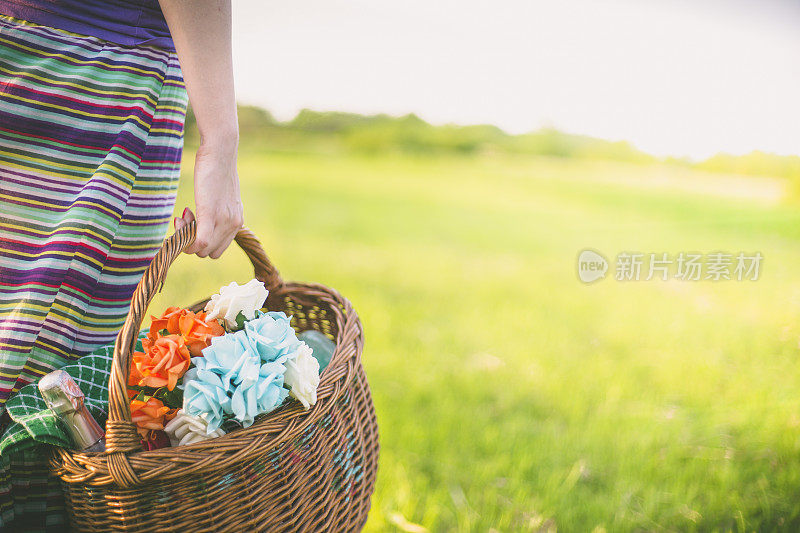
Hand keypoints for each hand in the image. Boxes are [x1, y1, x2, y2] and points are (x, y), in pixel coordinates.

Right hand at [174, 140, 242, 257]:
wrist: (220, 150)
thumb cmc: (217, 169)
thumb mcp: (221, 196)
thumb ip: (217, 212)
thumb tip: (199, 222)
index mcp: (236, 222)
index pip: (218, 249)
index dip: (201, 242)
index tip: (192, 222)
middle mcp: (234, 224)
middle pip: (209, 253)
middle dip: (192, 242)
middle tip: (185, 218)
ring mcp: (223, 220)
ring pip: (202, 250)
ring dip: (187, 238)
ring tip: (184, 214)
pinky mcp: (211, 213)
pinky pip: (200, 241)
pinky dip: (188, 240)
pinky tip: (180, 219)